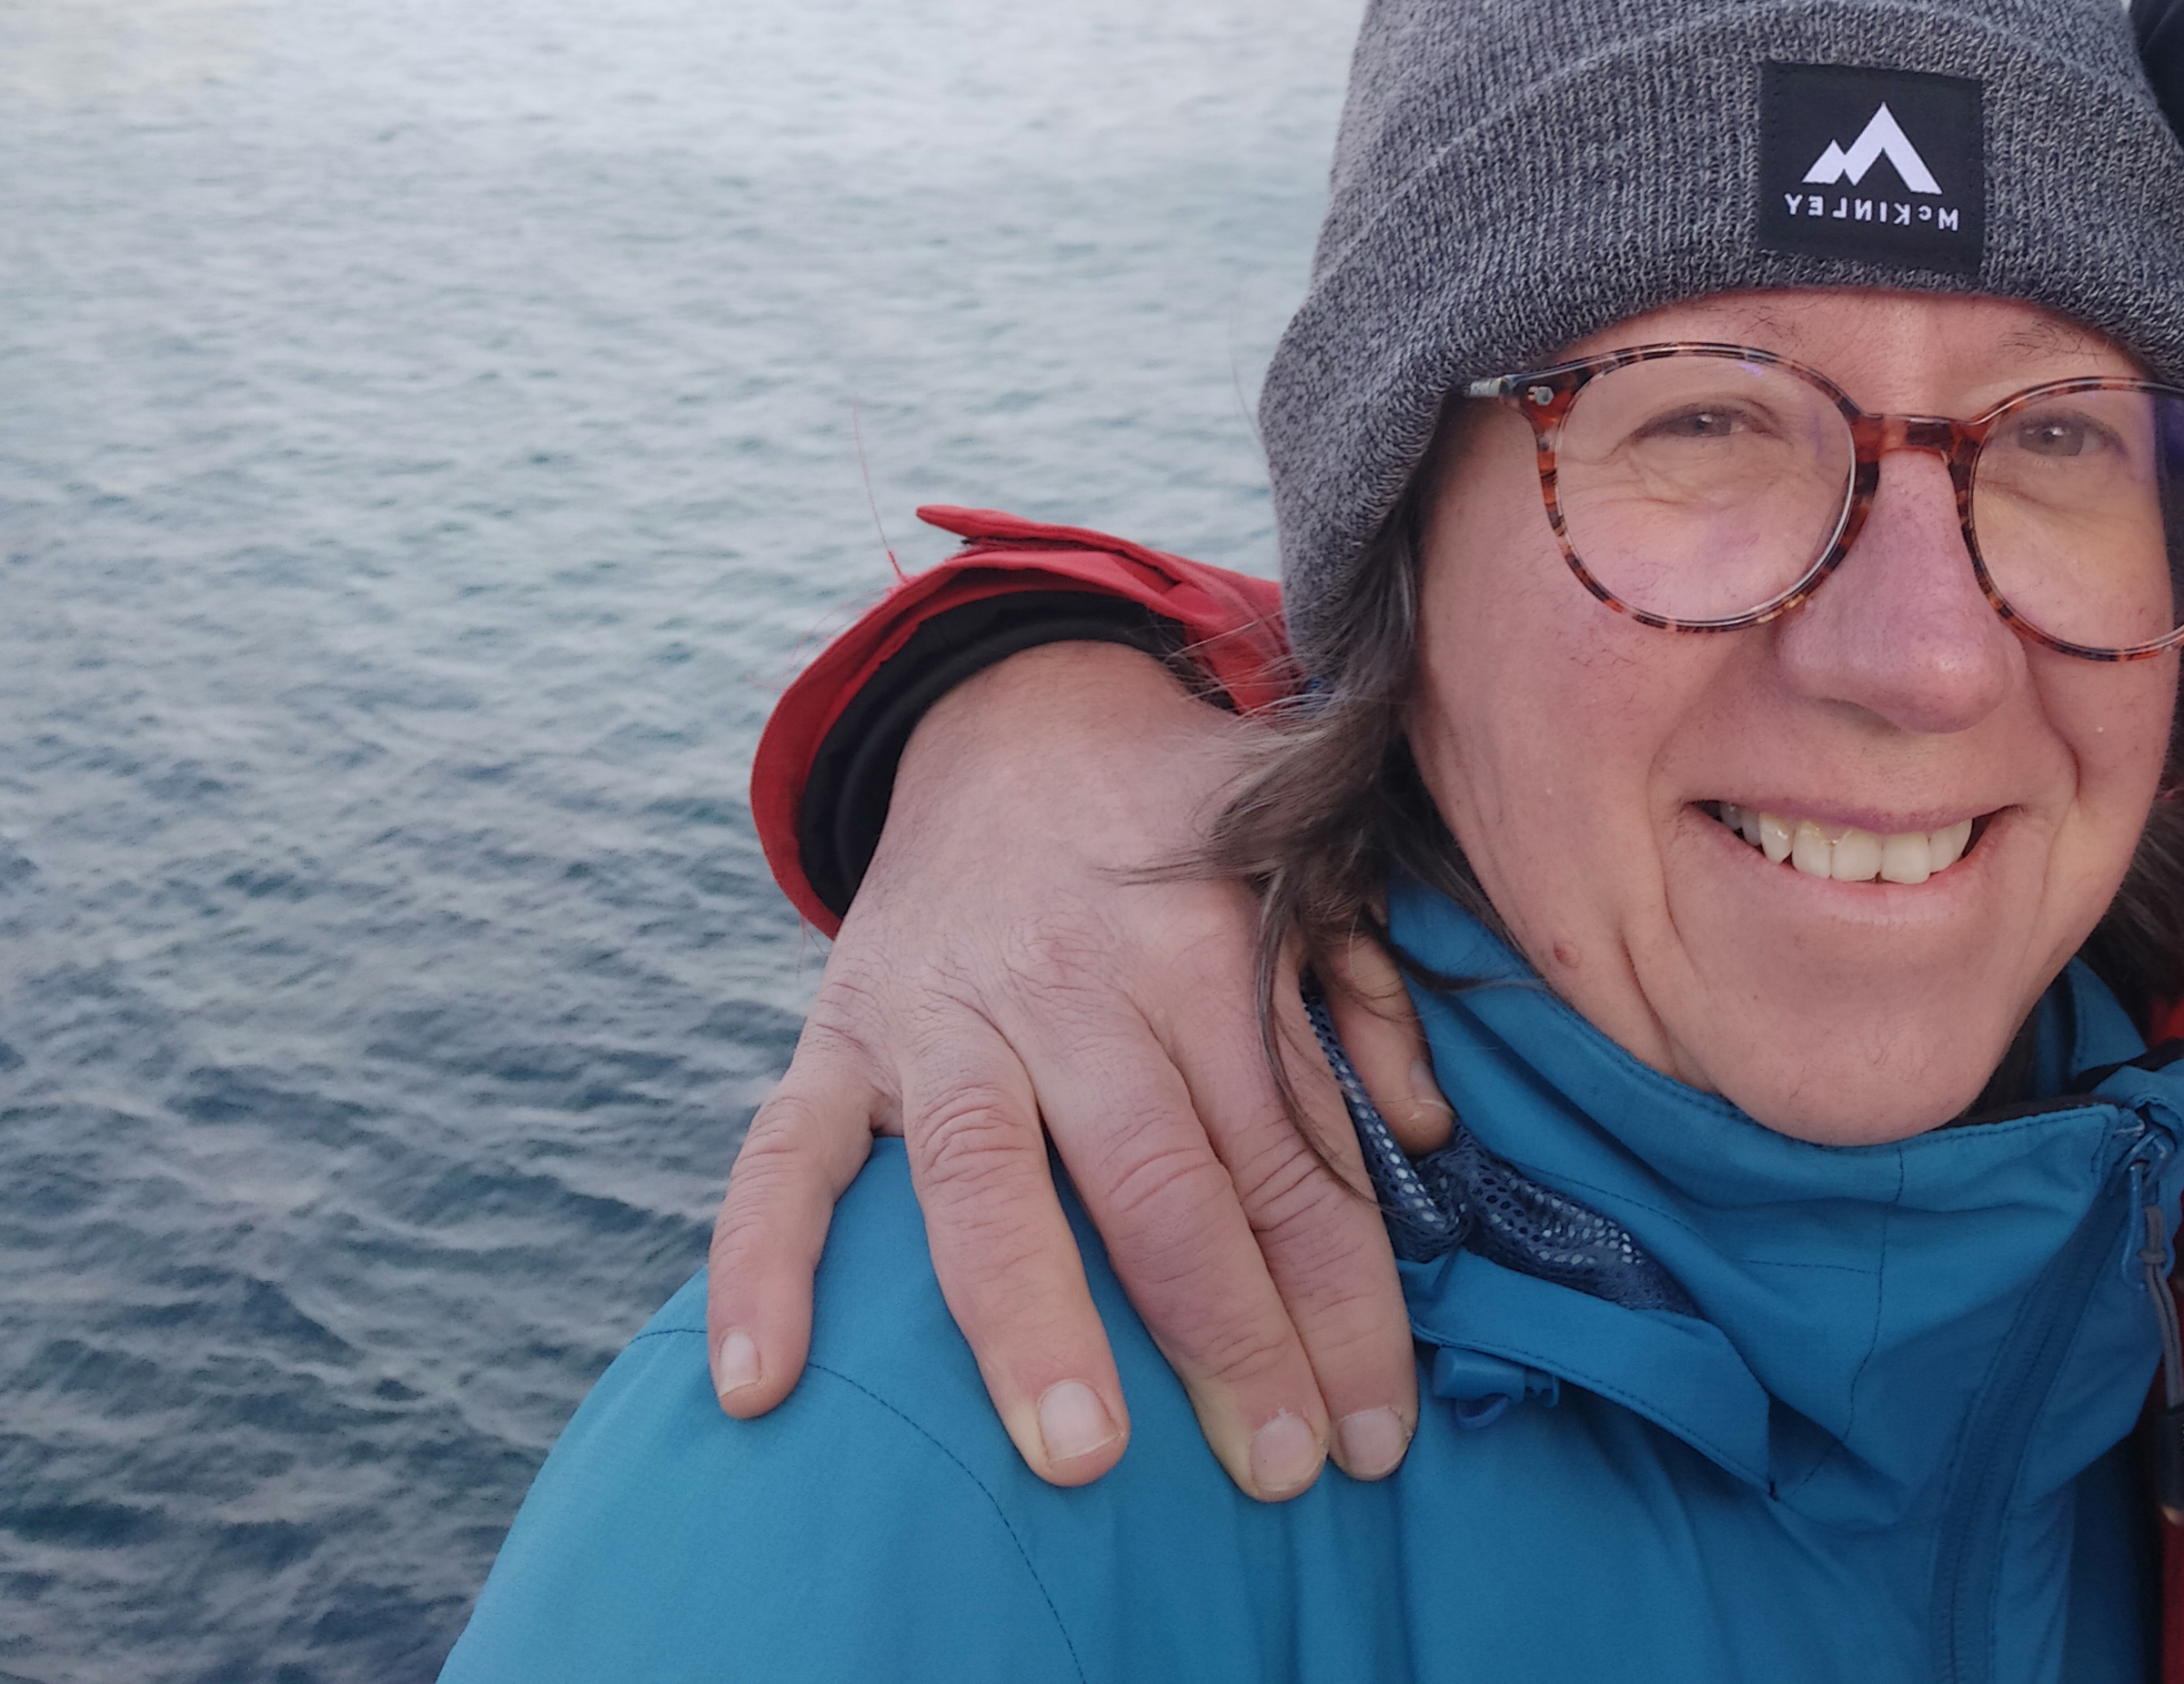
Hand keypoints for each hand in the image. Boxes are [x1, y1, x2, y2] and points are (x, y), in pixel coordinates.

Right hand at [702, 640, 1451, 1497]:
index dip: (1341, 1299)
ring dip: (1033, 1322)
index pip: (1288, 1155)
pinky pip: (781, 1155)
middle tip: (1275, 1474)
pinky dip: (762, 1264)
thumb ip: (1365, 992)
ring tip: (1079, 1460)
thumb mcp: (1300, 865)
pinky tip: (762, 1386)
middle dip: (1227, 1335)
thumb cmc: (1179, 828)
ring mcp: (942, 1013)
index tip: (1374, 1432)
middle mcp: (1072, 982)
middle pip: (1159, 1179)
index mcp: (1203, 947)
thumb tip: (1422, 1137)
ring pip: (986, 1176)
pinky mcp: (835, 1032)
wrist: (1012, 710)